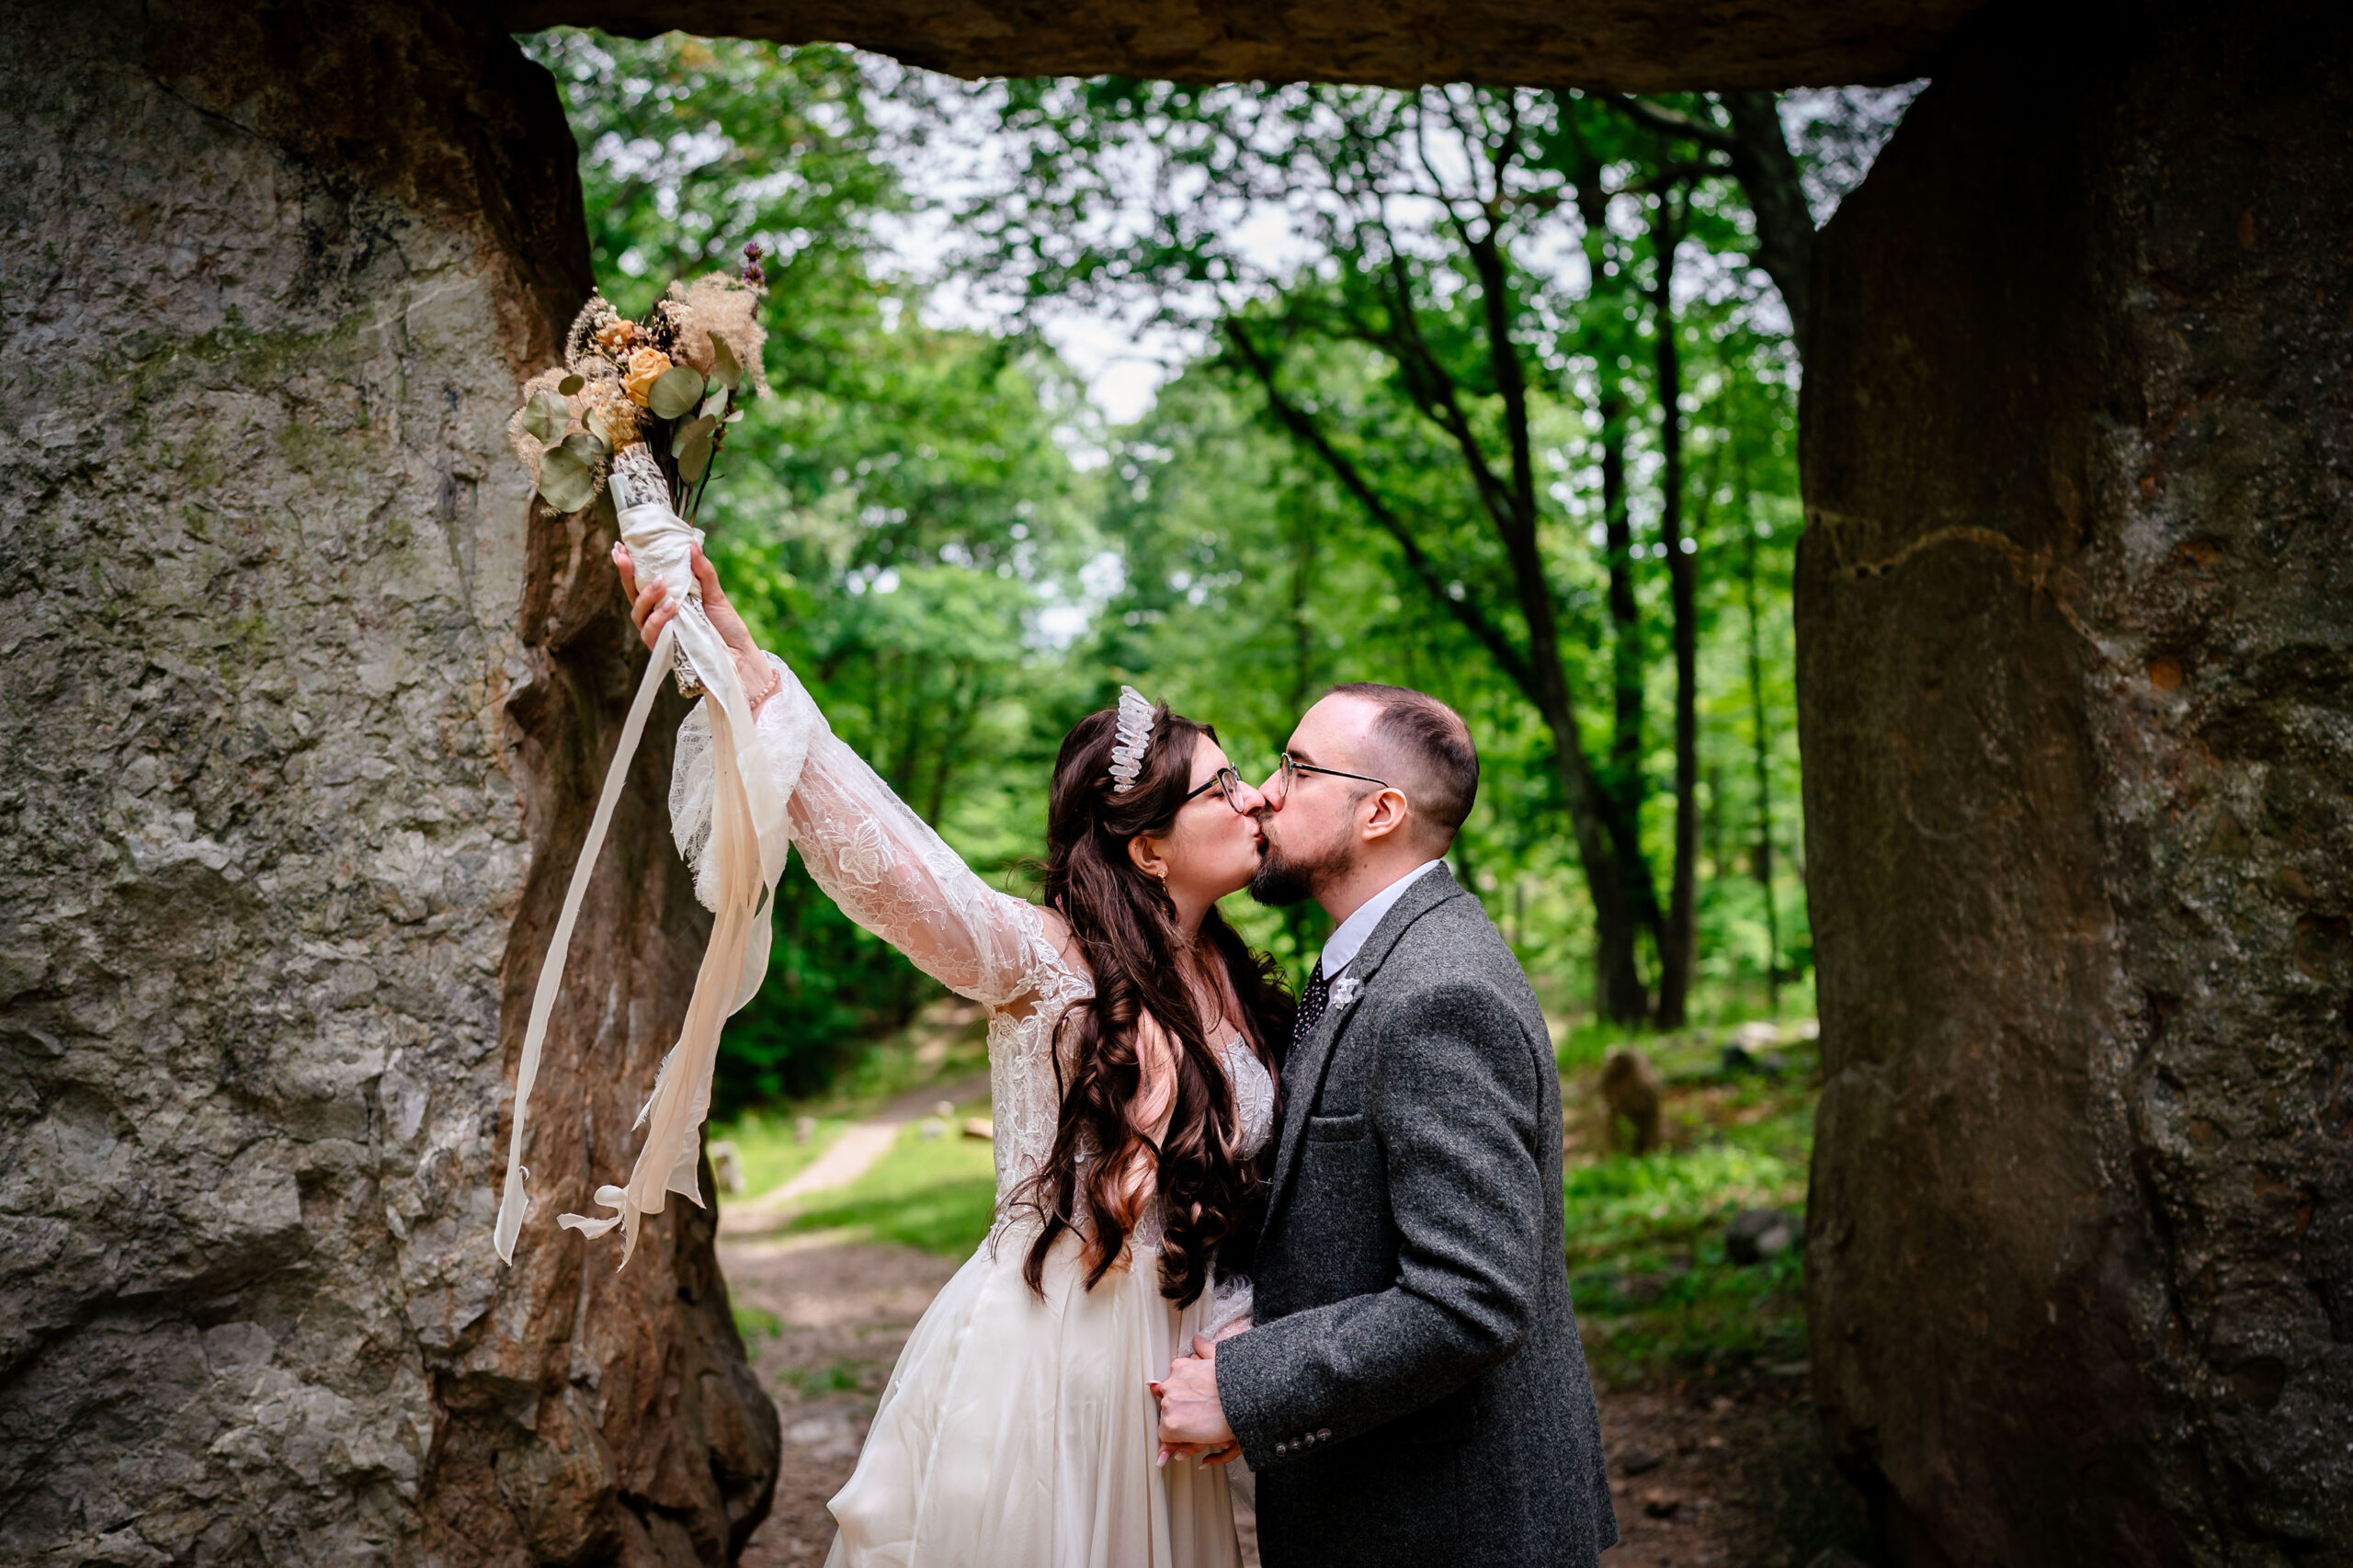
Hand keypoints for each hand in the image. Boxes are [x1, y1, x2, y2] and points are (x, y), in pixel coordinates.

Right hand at [612, 541, 770, 704]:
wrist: (740, 655)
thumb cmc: (726, 626)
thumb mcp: (715, 593)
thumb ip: (703, 571)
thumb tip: (692, 544)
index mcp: (667, 599)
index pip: (642, 581)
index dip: (629, 566)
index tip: (621, 546)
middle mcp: (658, 615)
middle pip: (633, 595)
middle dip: (626, 575)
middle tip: (625, 557)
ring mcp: (660, 632)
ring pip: (638, 614)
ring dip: (646, 597)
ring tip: (661, 584)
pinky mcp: (664, 648)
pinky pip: (651, 633)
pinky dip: (658, 619)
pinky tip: (670, 606)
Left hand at [1151, 1335, 1237, 1465]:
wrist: (1243, 1403)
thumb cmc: (1235, 1384)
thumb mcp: (1219, 1359)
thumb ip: (1205, 1349)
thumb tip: (1197, 1340)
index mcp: (1179, 1367)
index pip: (1173, 1386)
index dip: (1184, 1399)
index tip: (1195, 1404)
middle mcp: (1169, 1385)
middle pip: (1169, 1404)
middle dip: (1180, 1411)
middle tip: (1201, 1417)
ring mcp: (1168, 1405)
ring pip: (1167, 1420)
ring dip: (1179, 1426)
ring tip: (1200, 1429)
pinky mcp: (1170, 1425)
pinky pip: (1167, 1438)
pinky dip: (1177, 1442)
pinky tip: (1193, 1439)